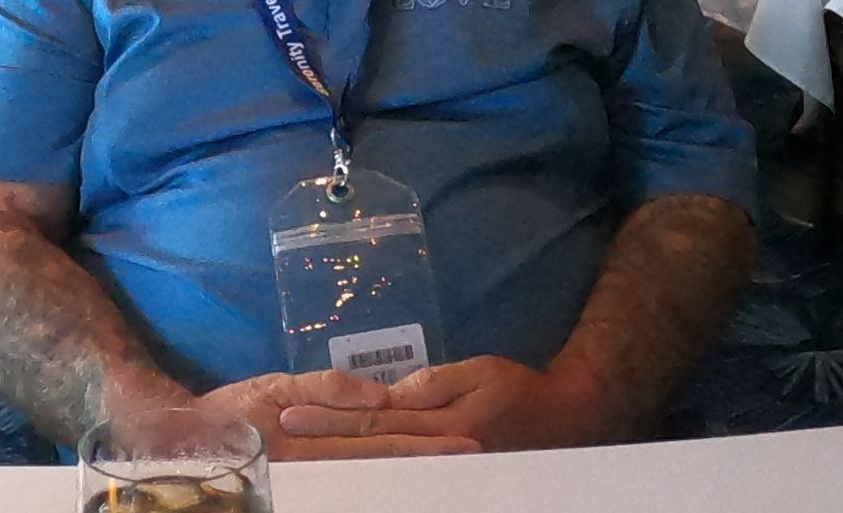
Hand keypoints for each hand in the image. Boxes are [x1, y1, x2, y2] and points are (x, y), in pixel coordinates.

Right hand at [196, 370, 479, 461]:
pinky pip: (356, 480)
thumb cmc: (235, 410)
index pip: (381, 442)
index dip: (423, 443)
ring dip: (414, 470)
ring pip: (376, 477)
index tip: (463, 442)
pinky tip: (409, 475)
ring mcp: (318, 480)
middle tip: (474, 456)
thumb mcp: (277, 387)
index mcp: (318, 441)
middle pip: (386, 465)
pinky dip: (385, 477)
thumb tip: (379, 395)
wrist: (190, 442)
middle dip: (429, 461)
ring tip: (454, 465)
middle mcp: (324, 467)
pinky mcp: (311, 485)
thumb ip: (327, 389)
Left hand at [277, 357, 600, 452]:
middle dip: (323, 440)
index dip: (331, 416)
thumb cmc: (518, 390)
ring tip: (299, 452)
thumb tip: (393, 394)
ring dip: (339, 456)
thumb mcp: (480, 372)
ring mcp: (435, 465)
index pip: (373, 420)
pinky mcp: (441, 470)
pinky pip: (398, 469)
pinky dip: (369, 467)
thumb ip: (435, 384)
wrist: (561, 422)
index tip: (293, 412)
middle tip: (281, 433)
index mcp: (437, 423)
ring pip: (379, 462)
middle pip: (368, 446)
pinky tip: (342, 466)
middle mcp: (432, 449)